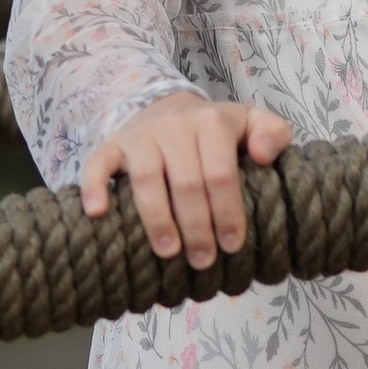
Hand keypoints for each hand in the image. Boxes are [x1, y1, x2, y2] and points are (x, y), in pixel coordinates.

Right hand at [80, 91, 293, 264]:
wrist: (169, 108)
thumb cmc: (216, 131)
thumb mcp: (251, 124)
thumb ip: (273, 134)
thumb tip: (263, 156)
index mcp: (212, 122)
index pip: (221, 174)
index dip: (227, 213)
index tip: (232, 245)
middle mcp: (175, 125)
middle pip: (186, 183)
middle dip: (197, 227)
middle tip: (203, 260)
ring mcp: (141, 136)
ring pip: (147, 180)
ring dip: (157, 220)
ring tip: (168, 252)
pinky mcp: (112, 144)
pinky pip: (98, 164)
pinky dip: (94, 187)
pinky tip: (98, 213)